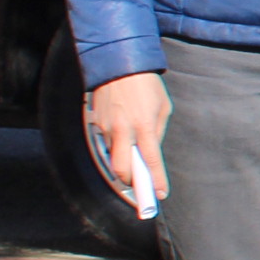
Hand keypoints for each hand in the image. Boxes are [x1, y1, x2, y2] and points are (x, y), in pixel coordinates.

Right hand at [83, 71, 169, 207]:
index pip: (151, 161)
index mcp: (145, 126)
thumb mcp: (163, 107)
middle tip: (142, 185)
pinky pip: (107, 143)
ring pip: (113, 158)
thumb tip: (152, 152)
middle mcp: (123, 130)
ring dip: (124, 164)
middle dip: (132, 182)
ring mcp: (107, 128)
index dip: (156, 181)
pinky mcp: (96, 124)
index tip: (161, 194)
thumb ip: (158, 132)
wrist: (119, 64)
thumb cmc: (147, 85)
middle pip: (123, 170)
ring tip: (134, 162)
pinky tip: (124, 139)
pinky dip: (116, 147)